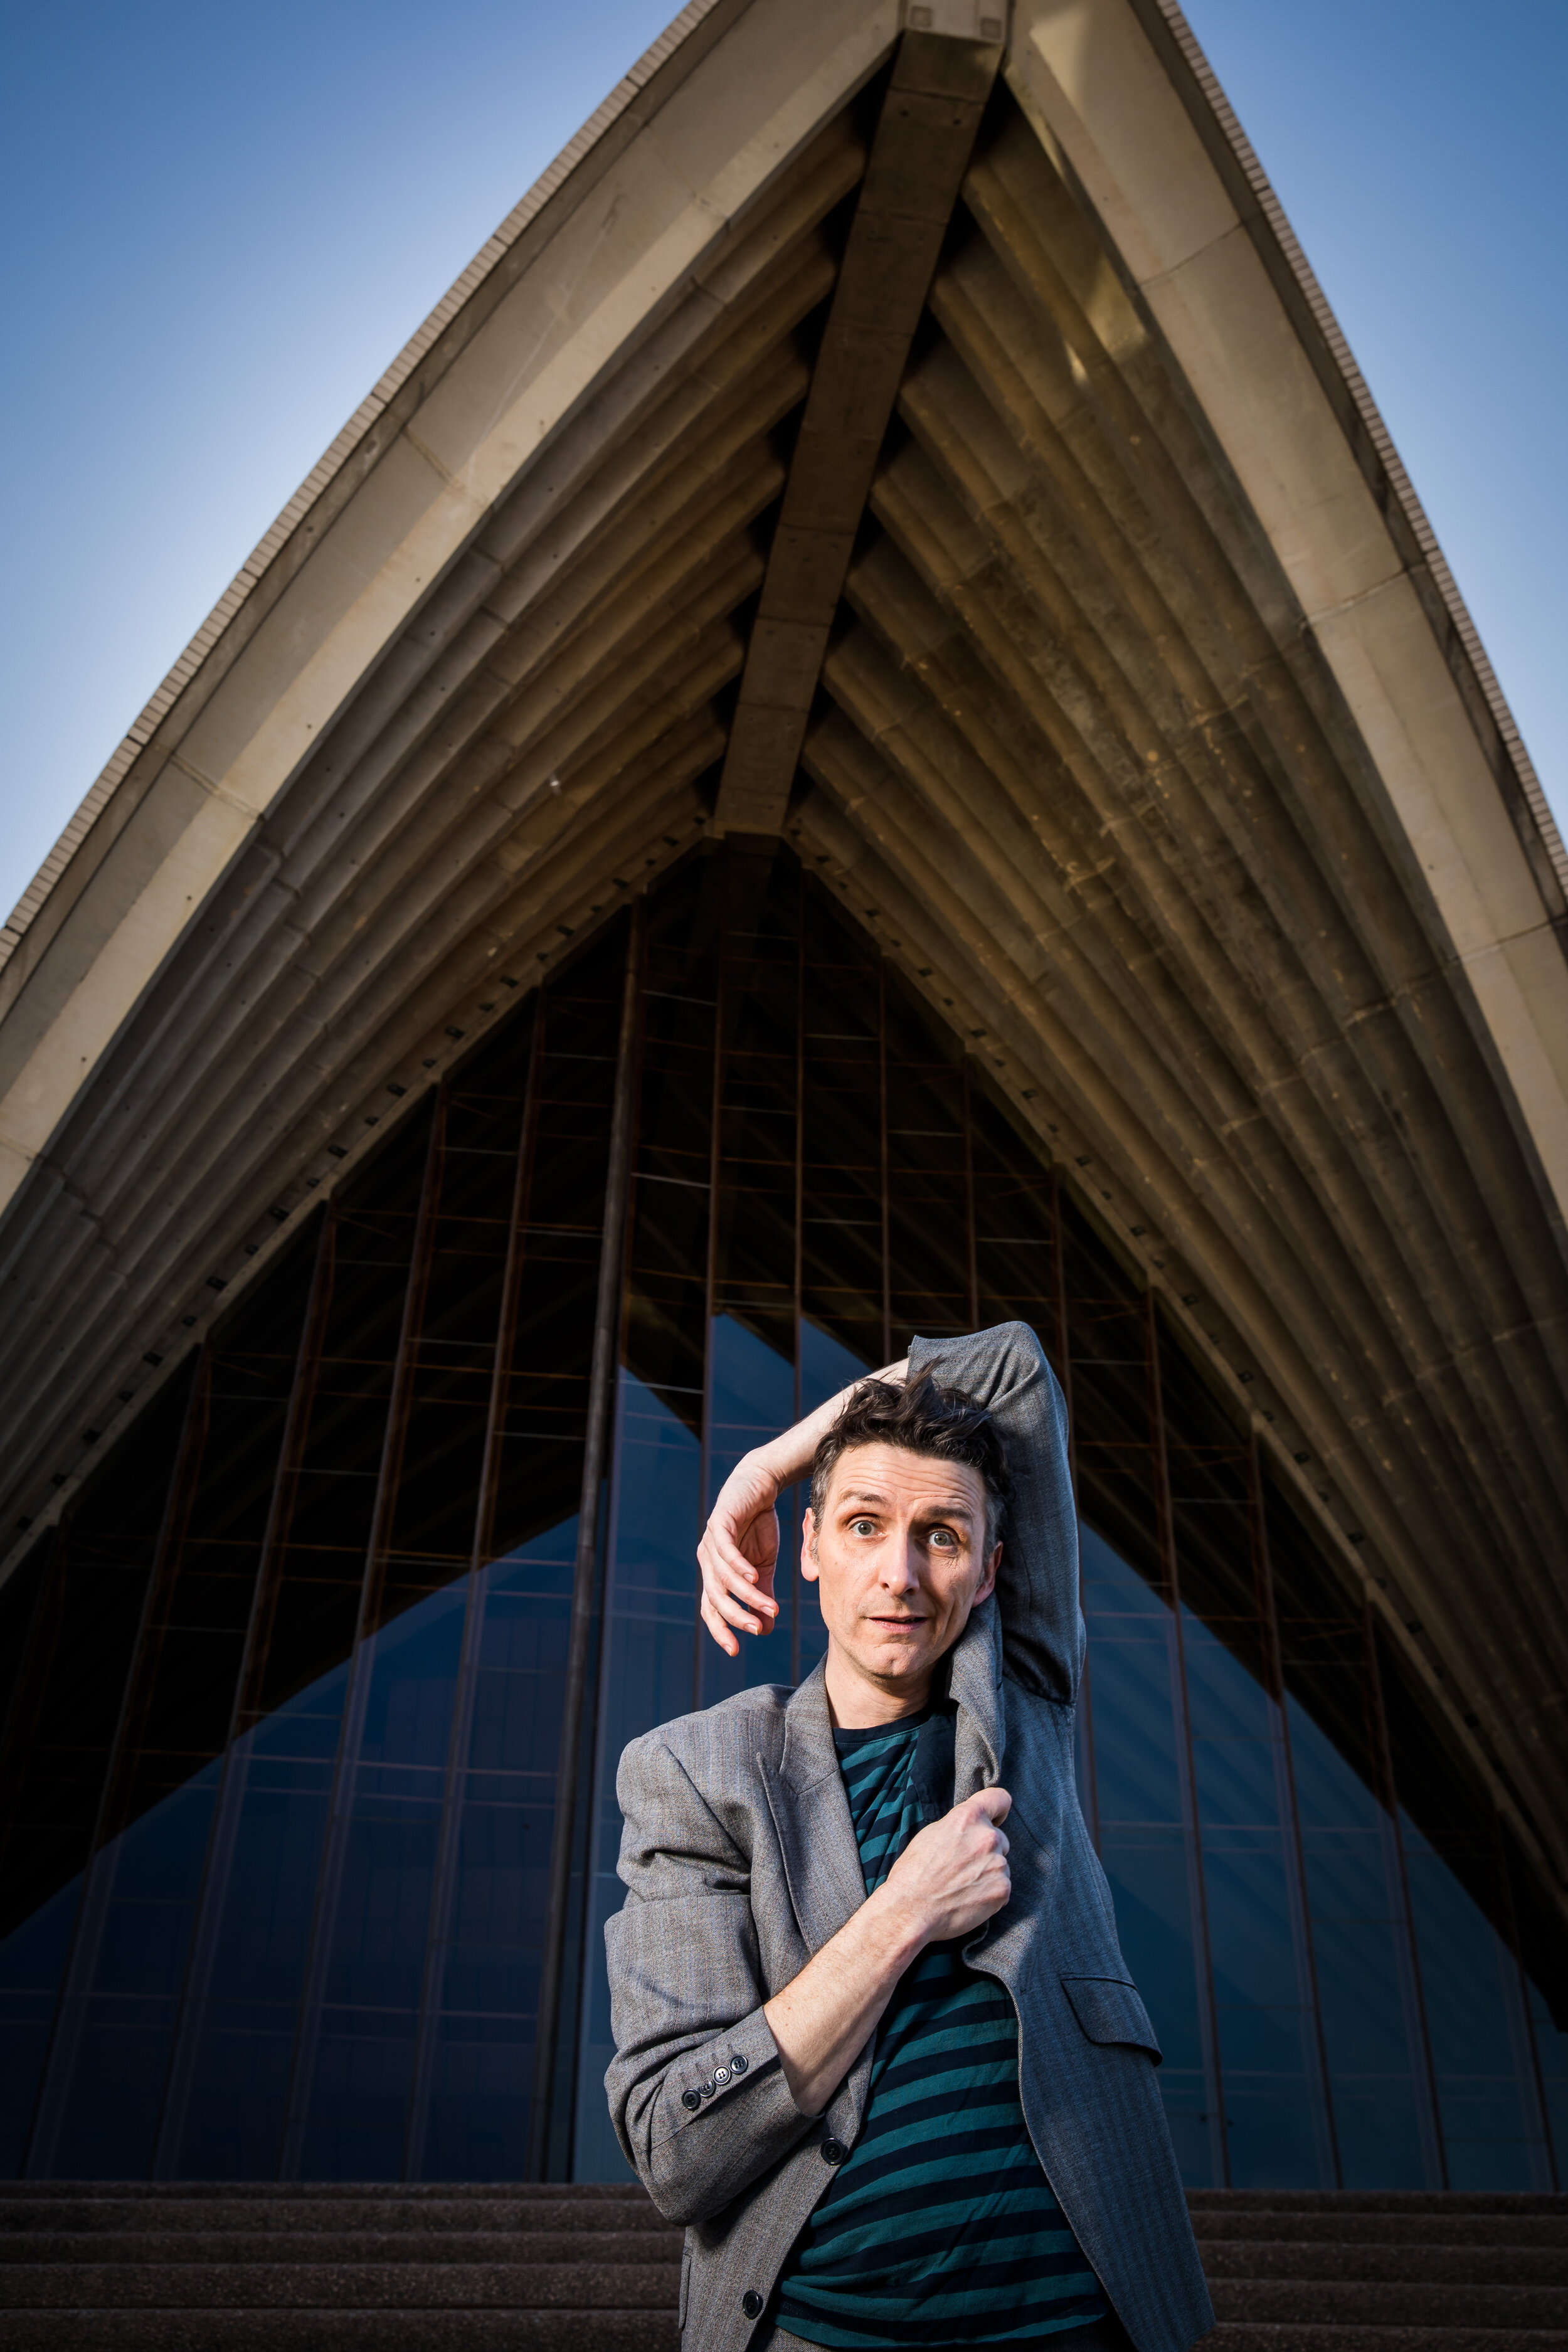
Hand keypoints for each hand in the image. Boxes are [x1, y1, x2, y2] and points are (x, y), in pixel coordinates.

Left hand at [698, 1450, 782, 1657]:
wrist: (759, 1486)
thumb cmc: (758, 1526)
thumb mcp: (763, 1565)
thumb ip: (761, 1594)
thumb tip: (765, 1626)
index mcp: (714, 1573)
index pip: (710, 1608)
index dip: (720, 1629)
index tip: (735, 1650)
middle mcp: (707, 1560)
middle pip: (714, 1597)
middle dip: (734, 1616)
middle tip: (755, 1629)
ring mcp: (711, 1541)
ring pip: (724, 1577)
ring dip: (747, 1594)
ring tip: (769, 1608)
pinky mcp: (720, 1523)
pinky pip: (726, 1550)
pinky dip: (739, 1566)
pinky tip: (753, 1577)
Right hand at [880, 1787, 1011, 1942]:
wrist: (911, 1910)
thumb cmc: (914, 1873)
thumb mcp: (932, 1834)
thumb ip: (959, 1827)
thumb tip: (971, 1829)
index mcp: (967, 1818)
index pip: (1000, 1799)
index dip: (998, 1810)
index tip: (995, 1818)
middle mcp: (987, 1837)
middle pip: (999, 1838)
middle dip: (986, 1849)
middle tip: (964, 1865)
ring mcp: (998, 1864)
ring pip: (1000, 1864)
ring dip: (988, 1872)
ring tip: (963, 1886)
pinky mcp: (1003, 1889)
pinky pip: (1002, 1886)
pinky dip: (990, 1893)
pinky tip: (969, 1898)